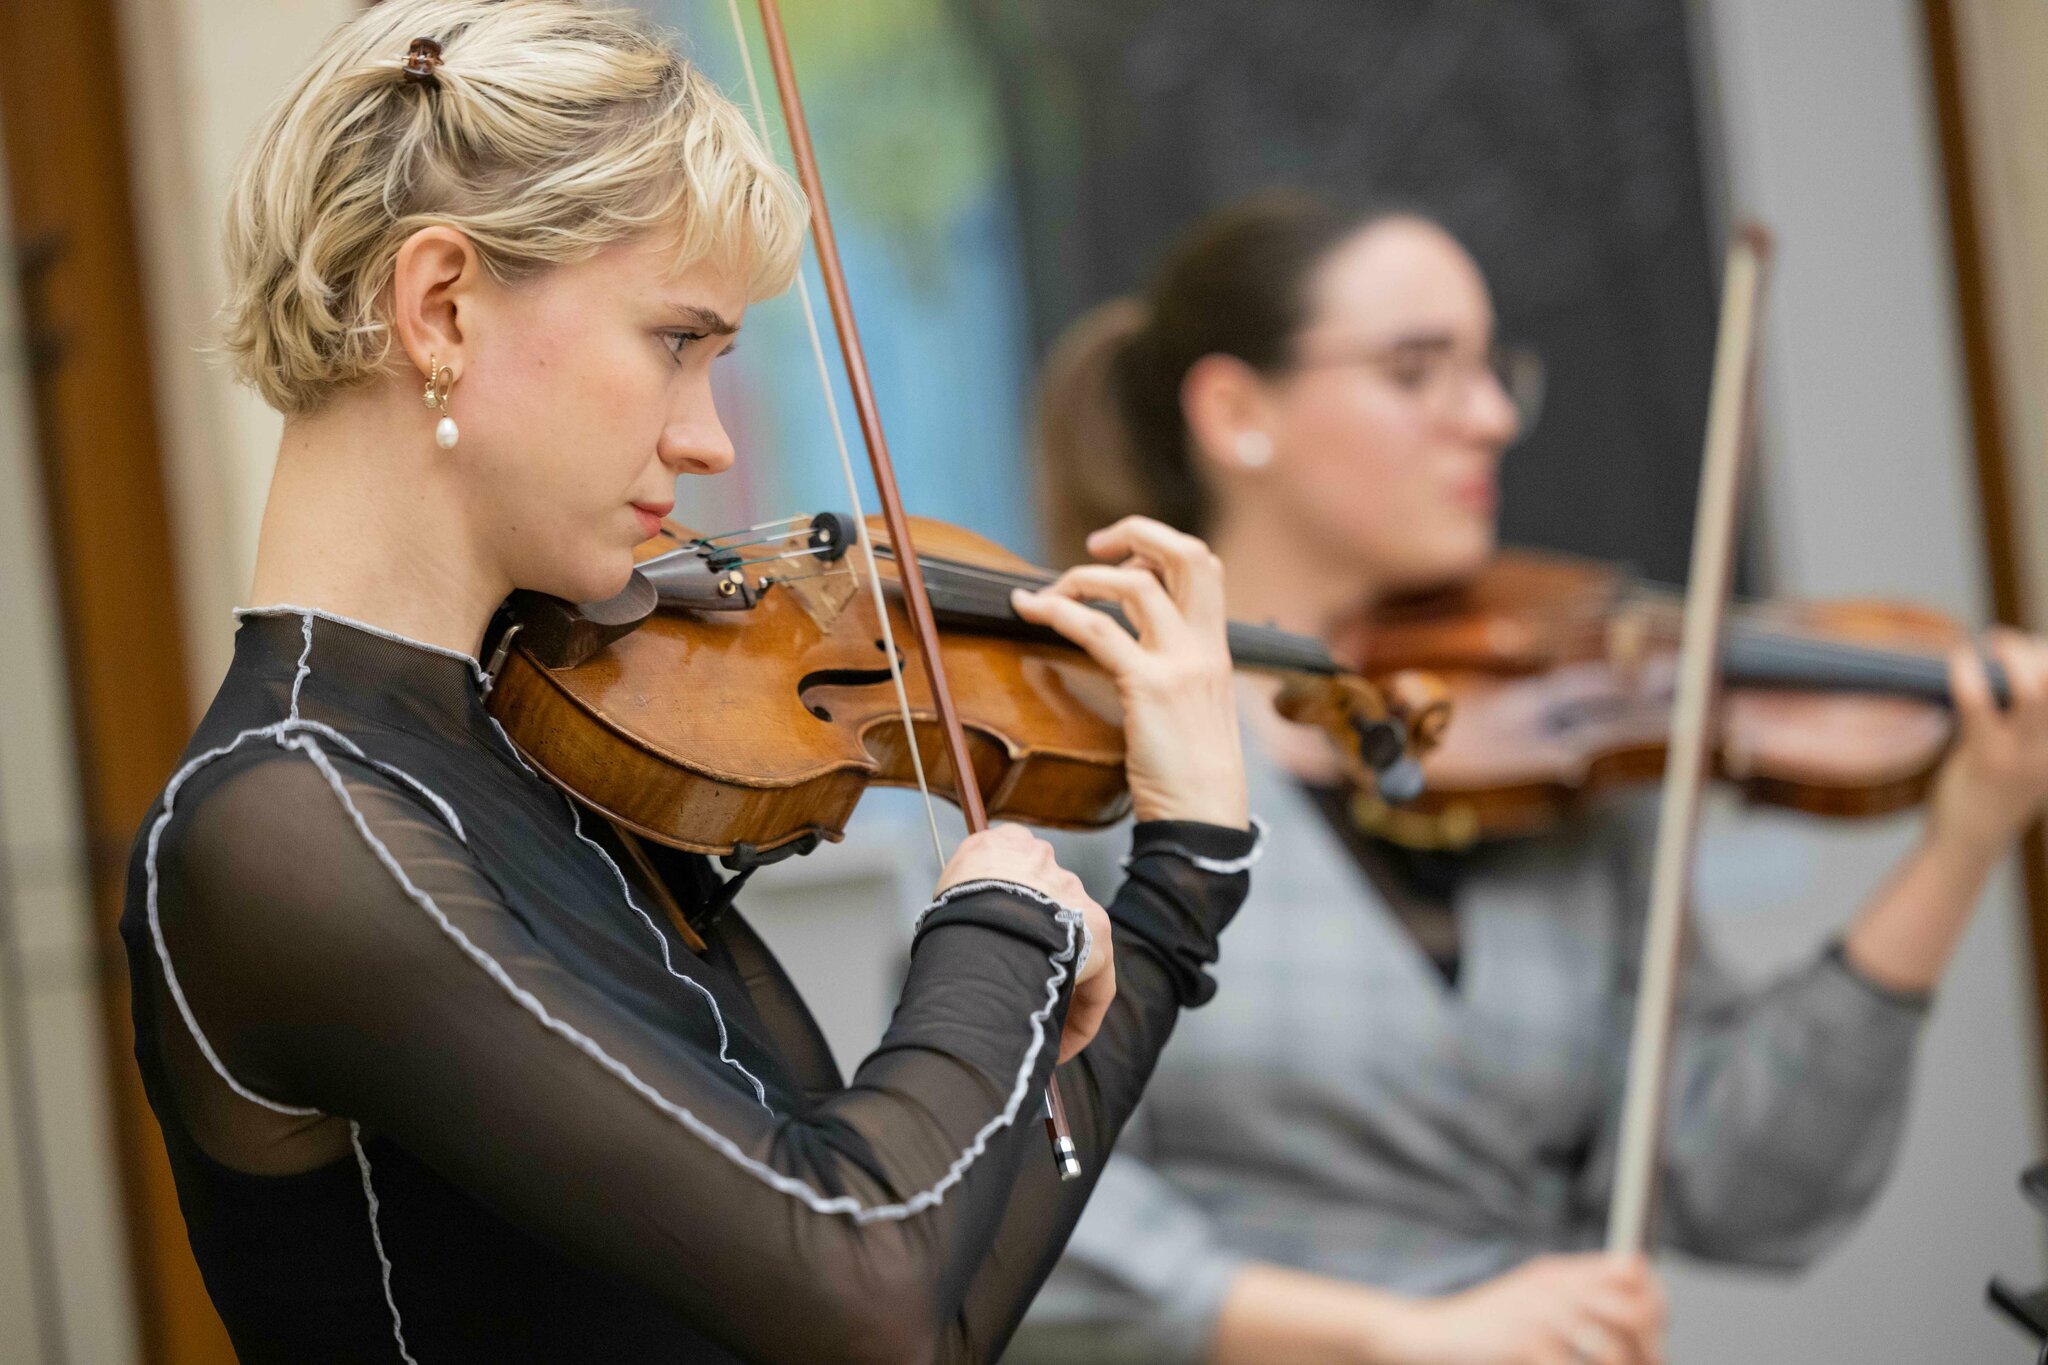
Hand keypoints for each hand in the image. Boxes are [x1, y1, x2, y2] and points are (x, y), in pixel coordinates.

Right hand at [934, 823, 1114, 1061]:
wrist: (983, 918)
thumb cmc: (953, 912)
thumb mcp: (947, 889)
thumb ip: (963, 893)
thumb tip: (959, 924)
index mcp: (1006, 845)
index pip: (1013, 862)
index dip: (1007, 898)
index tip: (996, 928)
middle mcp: (1046, 863)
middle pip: (1044, 904)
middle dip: (1032, 942)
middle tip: (1013, 982)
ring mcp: (1076, 896)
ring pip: (1072, 942)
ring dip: (1057, 977)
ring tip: (1034, 1017)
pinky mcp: (1098, 934)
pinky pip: (1096, 982)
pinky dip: (1081, 1013)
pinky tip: (1061, 1043)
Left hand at [1010, 516, 1248, 826]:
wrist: (1203, 819)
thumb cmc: (1191, 777)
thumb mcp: (1191, 711)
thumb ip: (1171, 674)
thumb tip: (1128, 651)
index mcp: (1216, 650)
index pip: (1203, 567)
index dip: (1161, 547)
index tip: (1123, 558)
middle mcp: (1204, 647)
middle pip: (1187, 554)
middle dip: (1137, 532)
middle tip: (1094, 546)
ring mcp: (1181, 664)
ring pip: (1136, 584)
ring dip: (1083, 577)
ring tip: (1048, 593)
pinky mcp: (1150, 687)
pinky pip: (1098, 630)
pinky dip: (1057, 611)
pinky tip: (1029, 609)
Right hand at [1380, 1255, 1665, 1364]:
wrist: (1428, 1336)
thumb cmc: (1484, 1328)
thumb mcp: (1531, 1297)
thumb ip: (1577, 1293)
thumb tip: (1636, 1289)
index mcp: (1558, 1274)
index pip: (1633, 1273)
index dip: (1655, 1303)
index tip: (1654, 1331)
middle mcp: (1554, 1288)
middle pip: (1635, 1311)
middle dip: (1649, 1349)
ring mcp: (1539, 1316)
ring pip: (1614, 1350)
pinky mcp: (1524, 1345)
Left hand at [1928, 629, 2047, 861]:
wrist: (1970, 841)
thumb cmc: (1992, 792)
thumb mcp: (2027, 757)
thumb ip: (2029, 722)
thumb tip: (2011, 671)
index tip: (2033, 643)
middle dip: (2039, 650)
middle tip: (2004, 640)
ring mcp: (2020, 754)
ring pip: (2034, 693)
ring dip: (2013, 657)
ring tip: (1991, 642)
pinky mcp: (1985, 758)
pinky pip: (1978, 704)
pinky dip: (1968, 673)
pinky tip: (1959, 658)